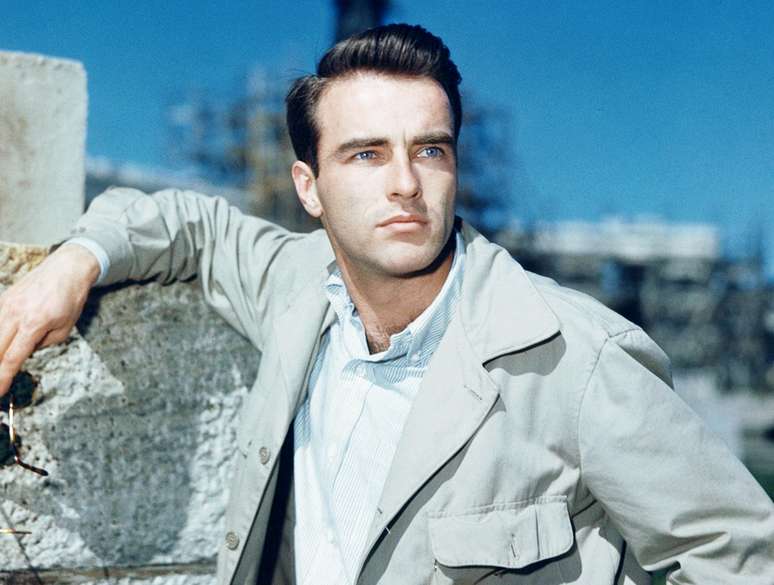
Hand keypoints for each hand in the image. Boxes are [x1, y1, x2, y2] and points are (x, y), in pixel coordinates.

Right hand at [0, 244, 100, 395]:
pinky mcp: (2, 300)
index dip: (3, 378)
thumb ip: (43, 344)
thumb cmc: (70, 299)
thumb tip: (23, 353)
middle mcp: (15, 314)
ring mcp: (5, 305)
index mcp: (35, 323)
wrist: (66, 268)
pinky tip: (1, 345)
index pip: (13, 358)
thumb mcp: (65, 328)